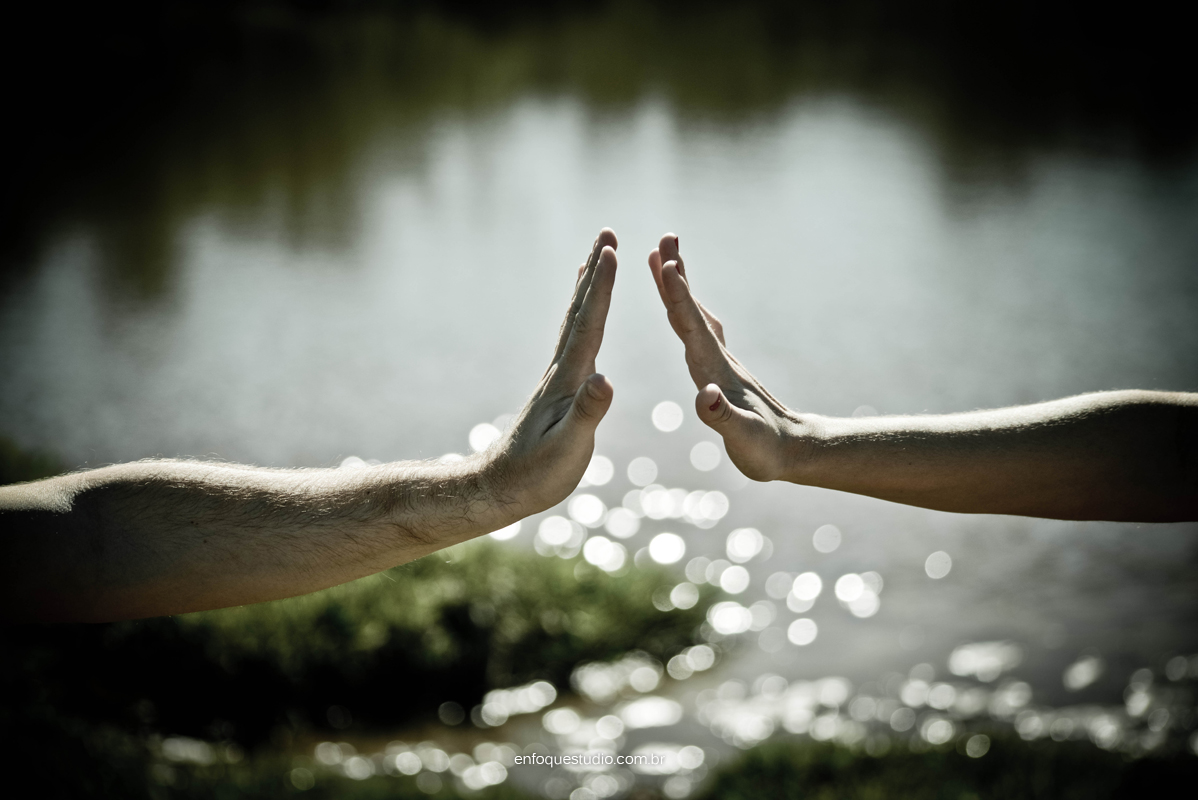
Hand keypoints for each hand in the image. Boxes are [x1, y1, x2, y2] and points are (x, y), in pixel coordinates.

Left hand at [484, 228, 618, 515]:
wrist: (500, 489)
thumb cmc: (537, 474)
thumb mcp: (568, 448)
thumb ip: (587, 413)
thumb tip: (606, 379)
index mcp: (568, 380)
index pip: (589, 324)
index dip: (601, 287)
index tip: (611, 250)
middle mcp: (561, 370)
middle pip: (580, 311)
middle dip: (595, 271)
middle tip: (607, 234)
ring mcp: (558, 378)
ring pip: (575, 322)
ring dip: (588, 288)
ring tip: (596, 259)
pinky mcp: (558, 391)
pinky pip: (575, 341)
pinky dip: (582, 318)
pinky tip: (584, 318)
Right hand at [648, 233, 810, 481]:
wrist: (795, 451)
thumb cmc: (767, 451)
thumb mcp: (743, 440)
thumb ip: (722, 418)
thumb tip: (705, 396)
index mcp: (716, 372)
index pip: (693, 327)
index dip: (678, 296)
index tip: (666, 264)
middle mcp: (717, 359)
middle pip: (691, 310)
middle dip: (676, 275)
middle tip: (664, 238)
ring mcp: (720, 361)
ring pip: (694, 315)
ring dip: (678, 285)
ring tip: (664, 256)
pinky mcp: (721, 369)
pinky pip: (697, 329)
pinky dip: (685, 309)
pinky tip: (680, 303)